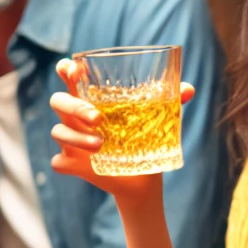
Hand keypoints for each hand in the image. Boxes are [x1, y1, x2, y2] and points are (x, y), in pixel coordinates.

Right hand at [48, 57, 195, 208]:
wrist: (144, 179)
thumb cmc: (144, 139)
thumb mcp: (157, 120)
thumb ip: (171, 102)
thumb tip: (189, 89)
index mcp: (91, 98)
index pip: (69, 76)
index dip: (65, 69)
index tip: (71, 68)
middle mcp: (75, 117)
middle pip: (58, 101)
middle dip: (75, 107)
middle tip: (98, 118)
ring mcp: (71, 140)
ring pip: (58, 132)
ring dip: (76, 138)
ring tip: (101, 145)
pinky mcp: (73, 163)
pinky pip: (59, 162)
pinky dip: (67, 164)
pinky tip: (82, 167)